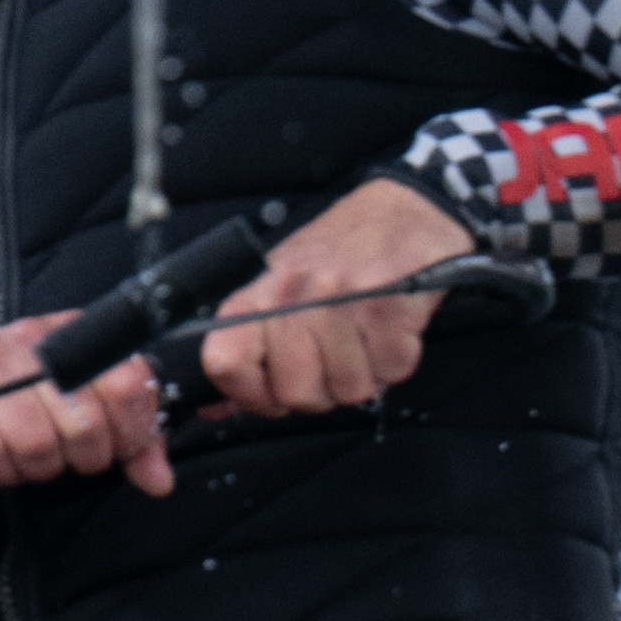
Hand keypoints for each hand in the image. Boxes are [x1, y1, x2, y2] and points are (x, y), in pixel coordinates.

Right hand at [0, 316, 177, 500]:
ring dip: (37, 467)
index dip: (130, 429)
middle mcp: (28, 341)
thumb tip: (159, 481)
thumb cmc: (24, 400)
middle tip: (67, 456)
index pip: (128, 384)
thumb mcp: (86, 406)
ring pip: (36, 443)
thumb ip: (131, 438)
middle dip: (82, 457)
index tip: (116, 444)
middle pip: (83, 422)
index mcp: (72, 335)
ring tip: (29, 458)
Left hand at [185, 178, 481, 421]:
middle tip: (334, 362)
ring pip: (349, 389)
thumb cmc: (338, 258)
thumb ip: (250, 349)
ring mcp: (342, 296)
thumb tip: (217, 409)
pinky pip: (391, 370)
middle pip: (296, 393)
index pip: (226, 362)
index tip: (273, 393)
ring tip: (366, 338)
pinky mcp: (390, 302)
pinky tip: (391, 329)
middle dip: (322, 392)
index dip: (251, 394)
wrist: (403, 211)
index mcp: (257, 292)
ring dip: (365, 375)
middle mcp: (293, 292)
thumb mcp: (280, 289)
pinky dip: (397, 360)